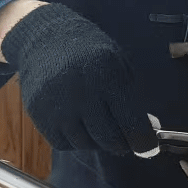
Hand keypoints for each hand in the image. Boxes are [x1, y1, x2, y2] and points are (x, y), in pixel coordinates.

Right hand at [0, 3, 157, 156]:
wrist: (45, 38)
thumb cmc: (90, 53)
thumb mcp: (119, 65)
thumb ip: (132, 100)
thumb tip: (146, 134)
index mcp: (107, 76)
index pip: (132, 123)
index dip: (144, 142)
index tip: (149, 149)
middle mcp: (81, 92)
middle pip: (109, 139)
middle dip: (121, 143)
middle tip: (123, 136)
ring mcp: (57, 105)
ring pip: (86, 144)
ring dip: (96, 141)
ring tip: (96, 122)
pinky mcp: (38, 114)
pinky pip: (63, 144)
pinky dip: (74, 140)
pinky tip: (77, 123)